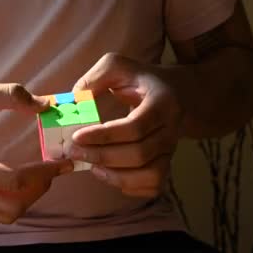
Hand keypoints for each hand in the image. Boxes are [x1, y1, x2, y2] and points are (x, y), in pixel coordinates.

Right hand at [0, 82, 72, 223]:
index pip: (12, 180)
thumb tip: (45, 105)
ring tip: (42, 173)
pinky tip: (26, 179)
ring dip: (30, 197)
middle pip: (13, 206)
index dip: (43, 172)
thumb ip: (9, 95)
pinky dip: (17, 200)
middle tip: (53, 167)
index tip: (62, 161)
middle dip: (39, 188)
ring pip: (7, 214)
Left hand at [69, 53, 184, 198]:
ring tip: (91, 166)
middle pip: (140, 154)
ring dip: (116, 176)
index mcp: (161, 102)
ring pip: (150, 174)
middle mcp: (171, 129)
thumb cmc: (141, 79)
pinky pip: (154, 185)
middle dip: (103, 156)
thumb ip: (95, 78)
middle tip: (74, 152)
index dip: (104, 135)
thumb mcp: (119, 66)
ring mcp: (171, 149)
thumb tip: (74, 101)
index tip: (77, 136)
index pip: (135, 126)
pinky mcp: (167, 163)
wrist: (179, 93)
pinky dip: (130, 186)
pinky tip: (109, 174)